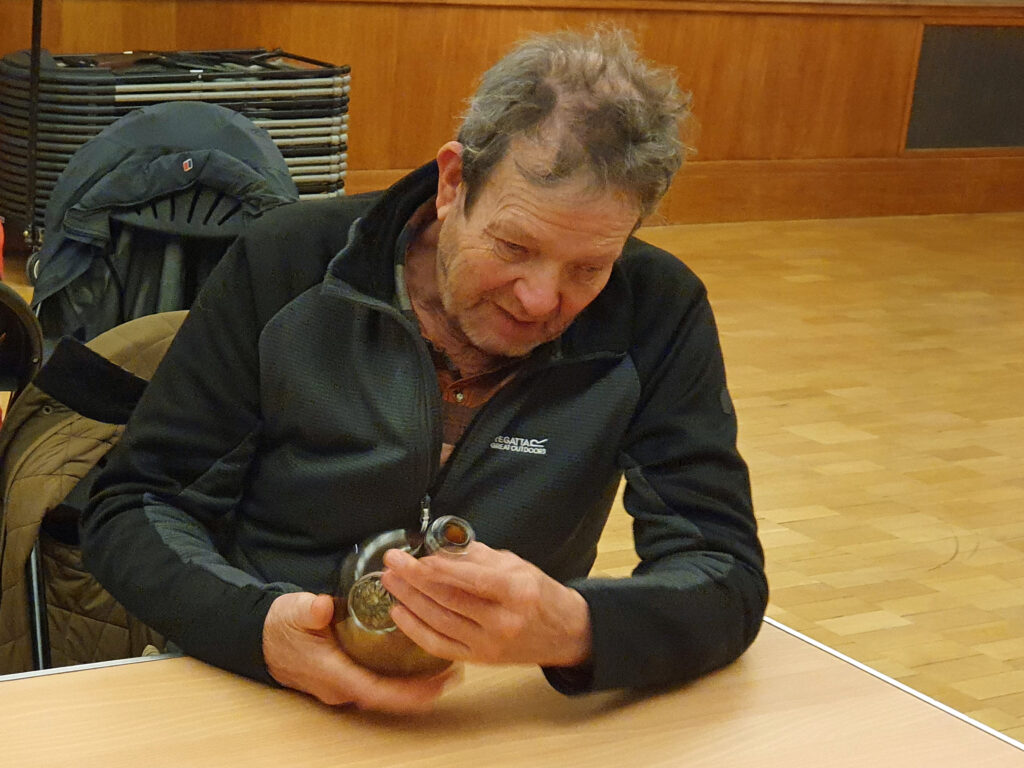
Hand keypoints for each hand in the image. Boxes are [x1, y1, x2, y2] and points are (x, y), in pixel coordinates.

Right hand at [262, 592, 458, 711]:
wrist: (261, 639)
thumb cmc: (281, 626)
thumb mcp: (293, 611)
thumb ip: (309, 610)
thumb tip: (322, 607)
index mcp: (334, 674)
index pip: (377, 690)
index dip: (408, 692)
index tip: (436, 686)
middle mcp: (342, 688)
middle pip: (388, 698)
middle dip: (421, 692)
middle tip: (453, 675)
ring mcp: (345, 686)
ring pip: (386, 693)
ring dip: (416, 688)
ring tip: (447, 671)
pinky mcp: (349, 678)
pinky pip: (381, 684)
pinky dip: (403, 680)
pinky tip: (422, 664)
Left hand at [380, 542, 591, 667]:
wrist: (565, 633)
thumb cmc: (540, 593)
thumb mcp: (517, 565)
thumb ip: (478, 558)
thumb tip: (441, 551)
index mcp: (516, 592)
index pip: (470, 579)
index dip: (438, 569)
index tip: (413, 557)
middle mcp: (502, 621)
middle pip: (448, 599)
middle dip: (414, 579)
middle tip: (392, 562)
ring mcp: (489, 644)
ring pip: (439, 621)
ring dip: (409, 600)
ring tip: (390, 581)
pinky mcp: (480, 659)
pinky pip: (440, 645)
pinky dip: (415, 629)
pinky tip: (399, 612)